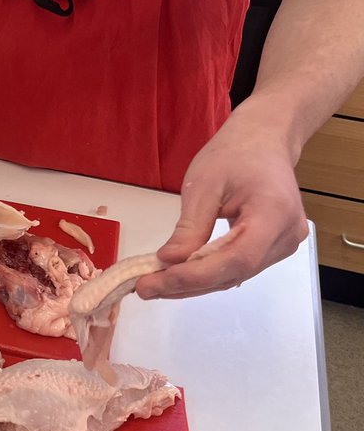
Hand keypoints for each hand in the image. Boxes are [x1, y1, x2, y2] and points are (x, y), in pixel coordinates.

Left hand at [135, 103, 309, 299]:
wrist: (263, 142)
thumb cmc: (233, 155)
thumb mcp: (202, 186)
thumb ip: (189, 227)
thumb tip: (168, 261)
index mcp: (274, 212)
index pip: (236, 259)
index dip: (195, 276)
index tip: (156, 281)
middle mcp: (286, 235)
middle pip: (235, 272)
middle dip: (187, 284)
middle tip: (145, 288)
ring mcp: (284, 244)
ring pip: (235, 275)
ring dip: (194, 284)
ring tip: (154, 284)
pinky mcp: (274, 247)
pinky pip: (238, 268)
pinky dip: (207, 274)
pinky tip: (177, 276)